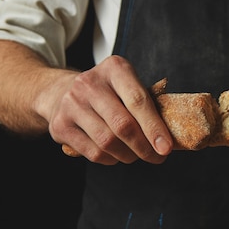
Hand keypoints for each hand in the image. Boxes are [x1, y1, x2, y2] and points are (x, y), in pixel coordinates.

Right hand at [46, 55, 172, 164]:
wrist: (60, 92)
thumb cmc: (107, 94)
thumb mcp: (127, 87)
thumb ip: (147, 107)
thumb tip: (168, 140)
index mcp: (115, 68)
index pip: (138, 101)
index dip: (154, 128)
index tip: (166, 148)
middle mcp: (90, 83)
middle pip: (123, 125)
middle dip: (144, 147)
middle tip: (157, 157)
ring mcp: (71, 104)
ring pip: (108, 142)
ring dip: (129, 156)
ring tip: (136, 155)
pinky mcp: (60, 126)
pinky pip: (94, 153)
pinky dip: (111, 159)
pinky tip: (116, 154)